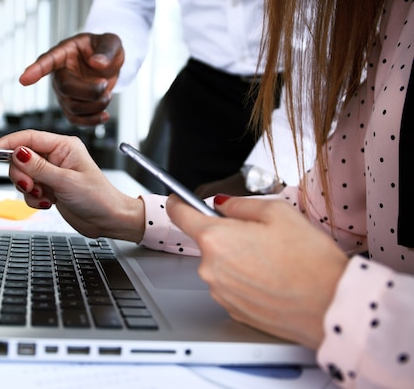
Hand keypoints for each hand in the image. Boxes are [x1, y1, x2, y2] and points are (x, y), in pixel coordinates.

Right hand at [0, 129, 143, 241]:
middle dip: (22, 175)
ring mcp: (51, 172)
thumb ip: (38, 167)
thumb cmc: (98, 198)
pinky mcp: (49, 187)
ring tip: (45, 197)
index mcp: (63, 146)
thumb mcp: (66, 181)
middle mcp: (56, 156)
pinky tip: (48, 202)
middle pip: (21, 158)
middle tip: (32, 186)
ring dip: (29, 190)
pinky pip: (29, 190)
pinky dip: (33, 199)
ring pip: (23, 176)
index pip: (29, 137)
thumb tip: (18, 152)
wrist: (108, 220)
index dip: (9, 143)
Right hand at [19, 33, 123, 125]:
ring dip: (96, 105)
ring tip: (107, 94)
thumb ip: (106, 50)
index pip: (47, 61)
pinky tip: (104, 115)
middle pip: (65, 88)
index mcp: (64, 53)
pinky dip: (93, 121)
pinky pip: (76, 120)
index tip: (24, 79)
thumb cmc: (106, 49)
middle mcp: (59, 74)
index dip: (36, 70)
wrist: (109, 65)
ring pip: (73, 108)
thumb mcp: (111, 42)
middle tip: (105, 84)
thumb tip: (97, 63)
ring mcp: (63, 93)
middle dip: (90, 91)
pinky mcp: (71, 107)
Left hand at [166, 194, 347, 348]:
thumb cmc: (309, 262)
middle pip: (207, 241)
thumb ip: (241, 205)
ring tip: (273, 261)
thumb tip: (223, 205)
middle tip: (261, 236)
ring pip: (220, 265)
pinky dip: (246, 280)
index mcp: (216, 239)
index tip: (178, 198)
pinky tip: (272, 279)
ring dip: (238, 259)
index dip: (179, 202)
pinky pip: (231, 286)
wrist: (330, 306)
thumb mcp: (278, 213)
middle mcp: (211, 268)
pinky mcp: (233, 310)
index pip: (180, 214)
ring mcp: (220, 292)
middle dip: (228, 235)